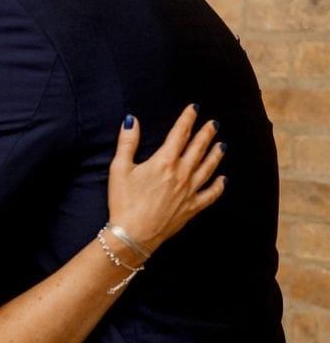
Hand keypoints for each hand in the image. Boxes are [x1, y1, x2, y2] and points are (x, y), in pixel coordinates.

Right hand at [107, 104, 225, 258]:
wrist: (133, 234)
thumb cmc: (123, 201)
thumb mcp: (119, 168)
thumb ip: (127, 142)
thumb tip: (132, 120)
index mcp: (164, 161)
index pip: (179, 134)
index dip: (187, 119)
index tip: (194, 108)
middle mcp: (181, 174)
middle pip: (198, 148)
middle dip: (206, 133)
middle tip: (214, 124)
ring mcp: (189, 191)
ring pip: (208, 168)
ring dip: (216, 154)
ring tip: (221, 144)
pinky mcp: (192, 208)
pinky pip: (211, 194)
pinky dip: (219, 186)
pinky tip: (223, 179)